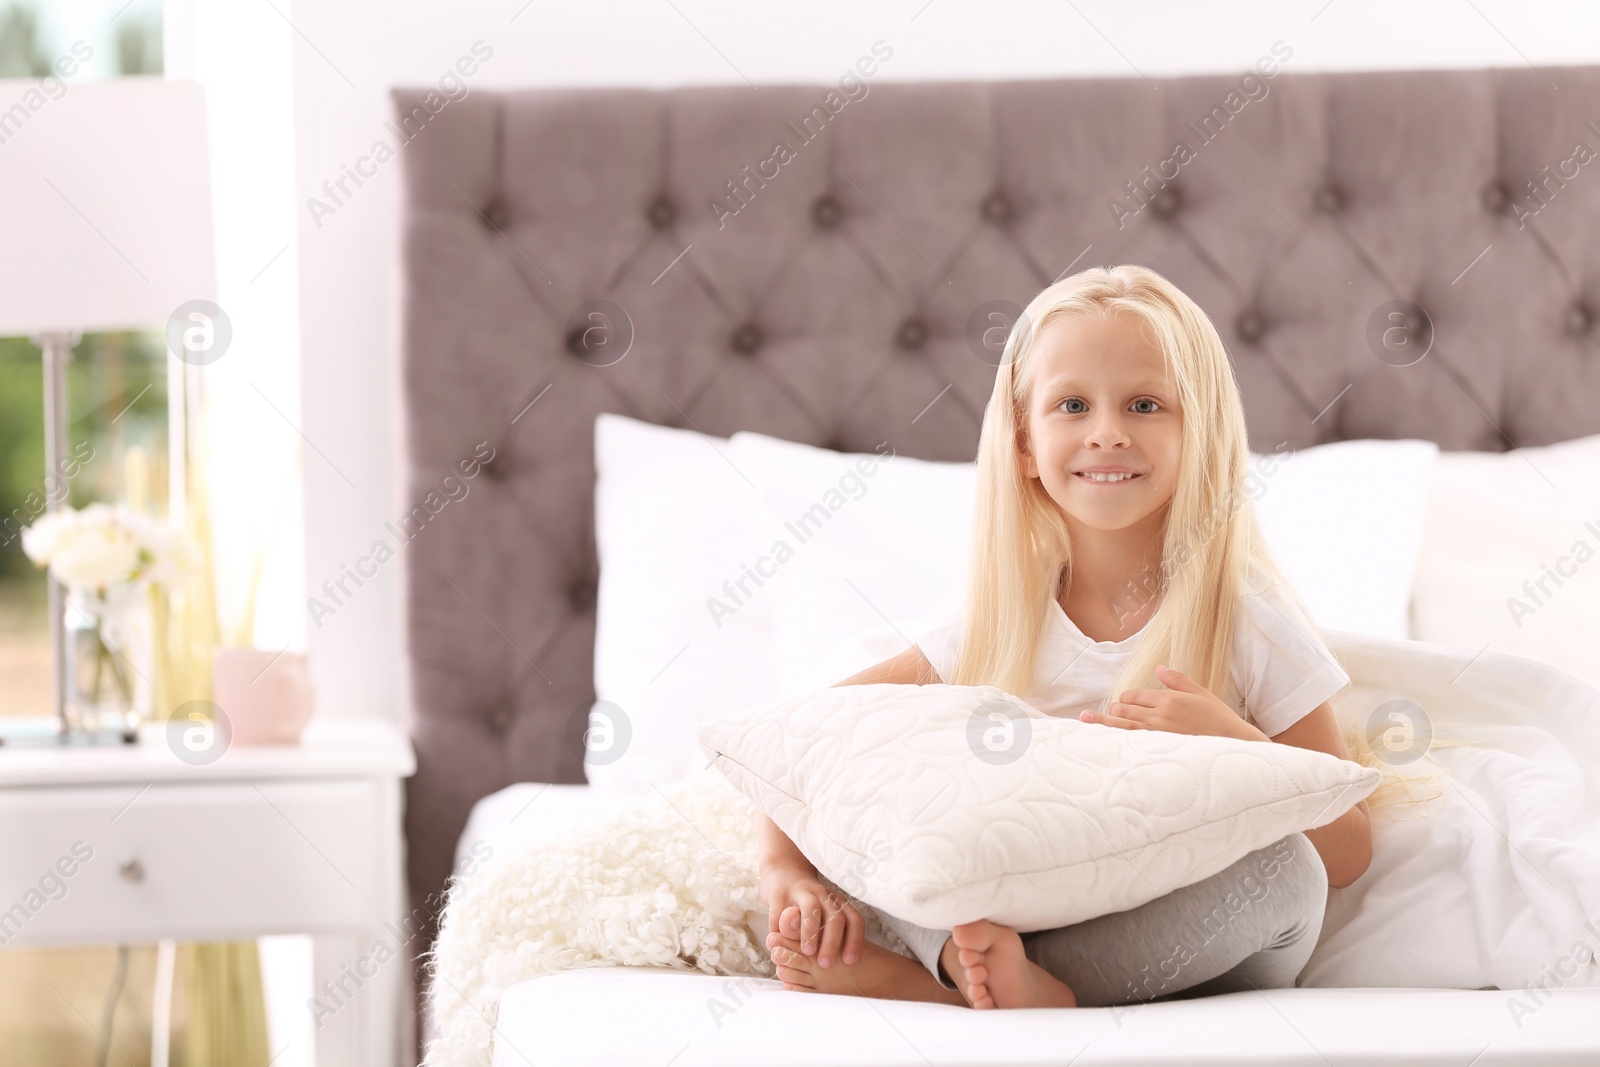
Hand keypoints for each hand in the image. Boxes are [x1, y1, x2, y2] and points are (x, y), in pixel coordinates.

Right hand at [759, 862, 863, 967]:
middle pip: (835, 916)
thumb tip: (841, 969)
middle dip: (832, 942)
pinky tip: (779, 946)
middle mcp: (822, 895)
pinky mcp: (779, 893)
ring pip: (811, 909)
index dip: (854, 941)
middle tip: (826, 964)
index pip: (854, 920)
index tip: (849, 961)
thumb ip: (830, 935)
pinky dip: (781, 931)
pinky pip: (781, 912)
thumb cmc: (807, 904)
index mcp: (836, 902)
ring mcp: (801, 892)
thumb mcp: (823, 915)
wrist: (783, 872)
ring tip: (808, 952)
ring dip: (811, 932)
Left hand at [1079, 665, 1267, 741]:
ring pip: (1123, 725)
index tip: (1124, 701)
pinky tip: (1102, 739)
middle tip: (1111, 711)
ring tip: (1084, 719)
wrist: (1235, 745)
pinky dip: (1114, 738)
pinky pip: (1131, 743)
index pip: (1135, 694)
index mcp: (1169, 699)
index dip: (1127, 697)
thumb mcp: (1201, 694)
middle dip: (1116, 708)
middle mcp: (1160, 715)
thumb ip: (1178, 680)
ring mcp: (1158, 734)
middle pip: (1125, 708)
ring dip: (1104, 721)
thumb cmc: (1220, 720)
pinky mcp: (1159, 749)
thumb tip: (1160, 668)